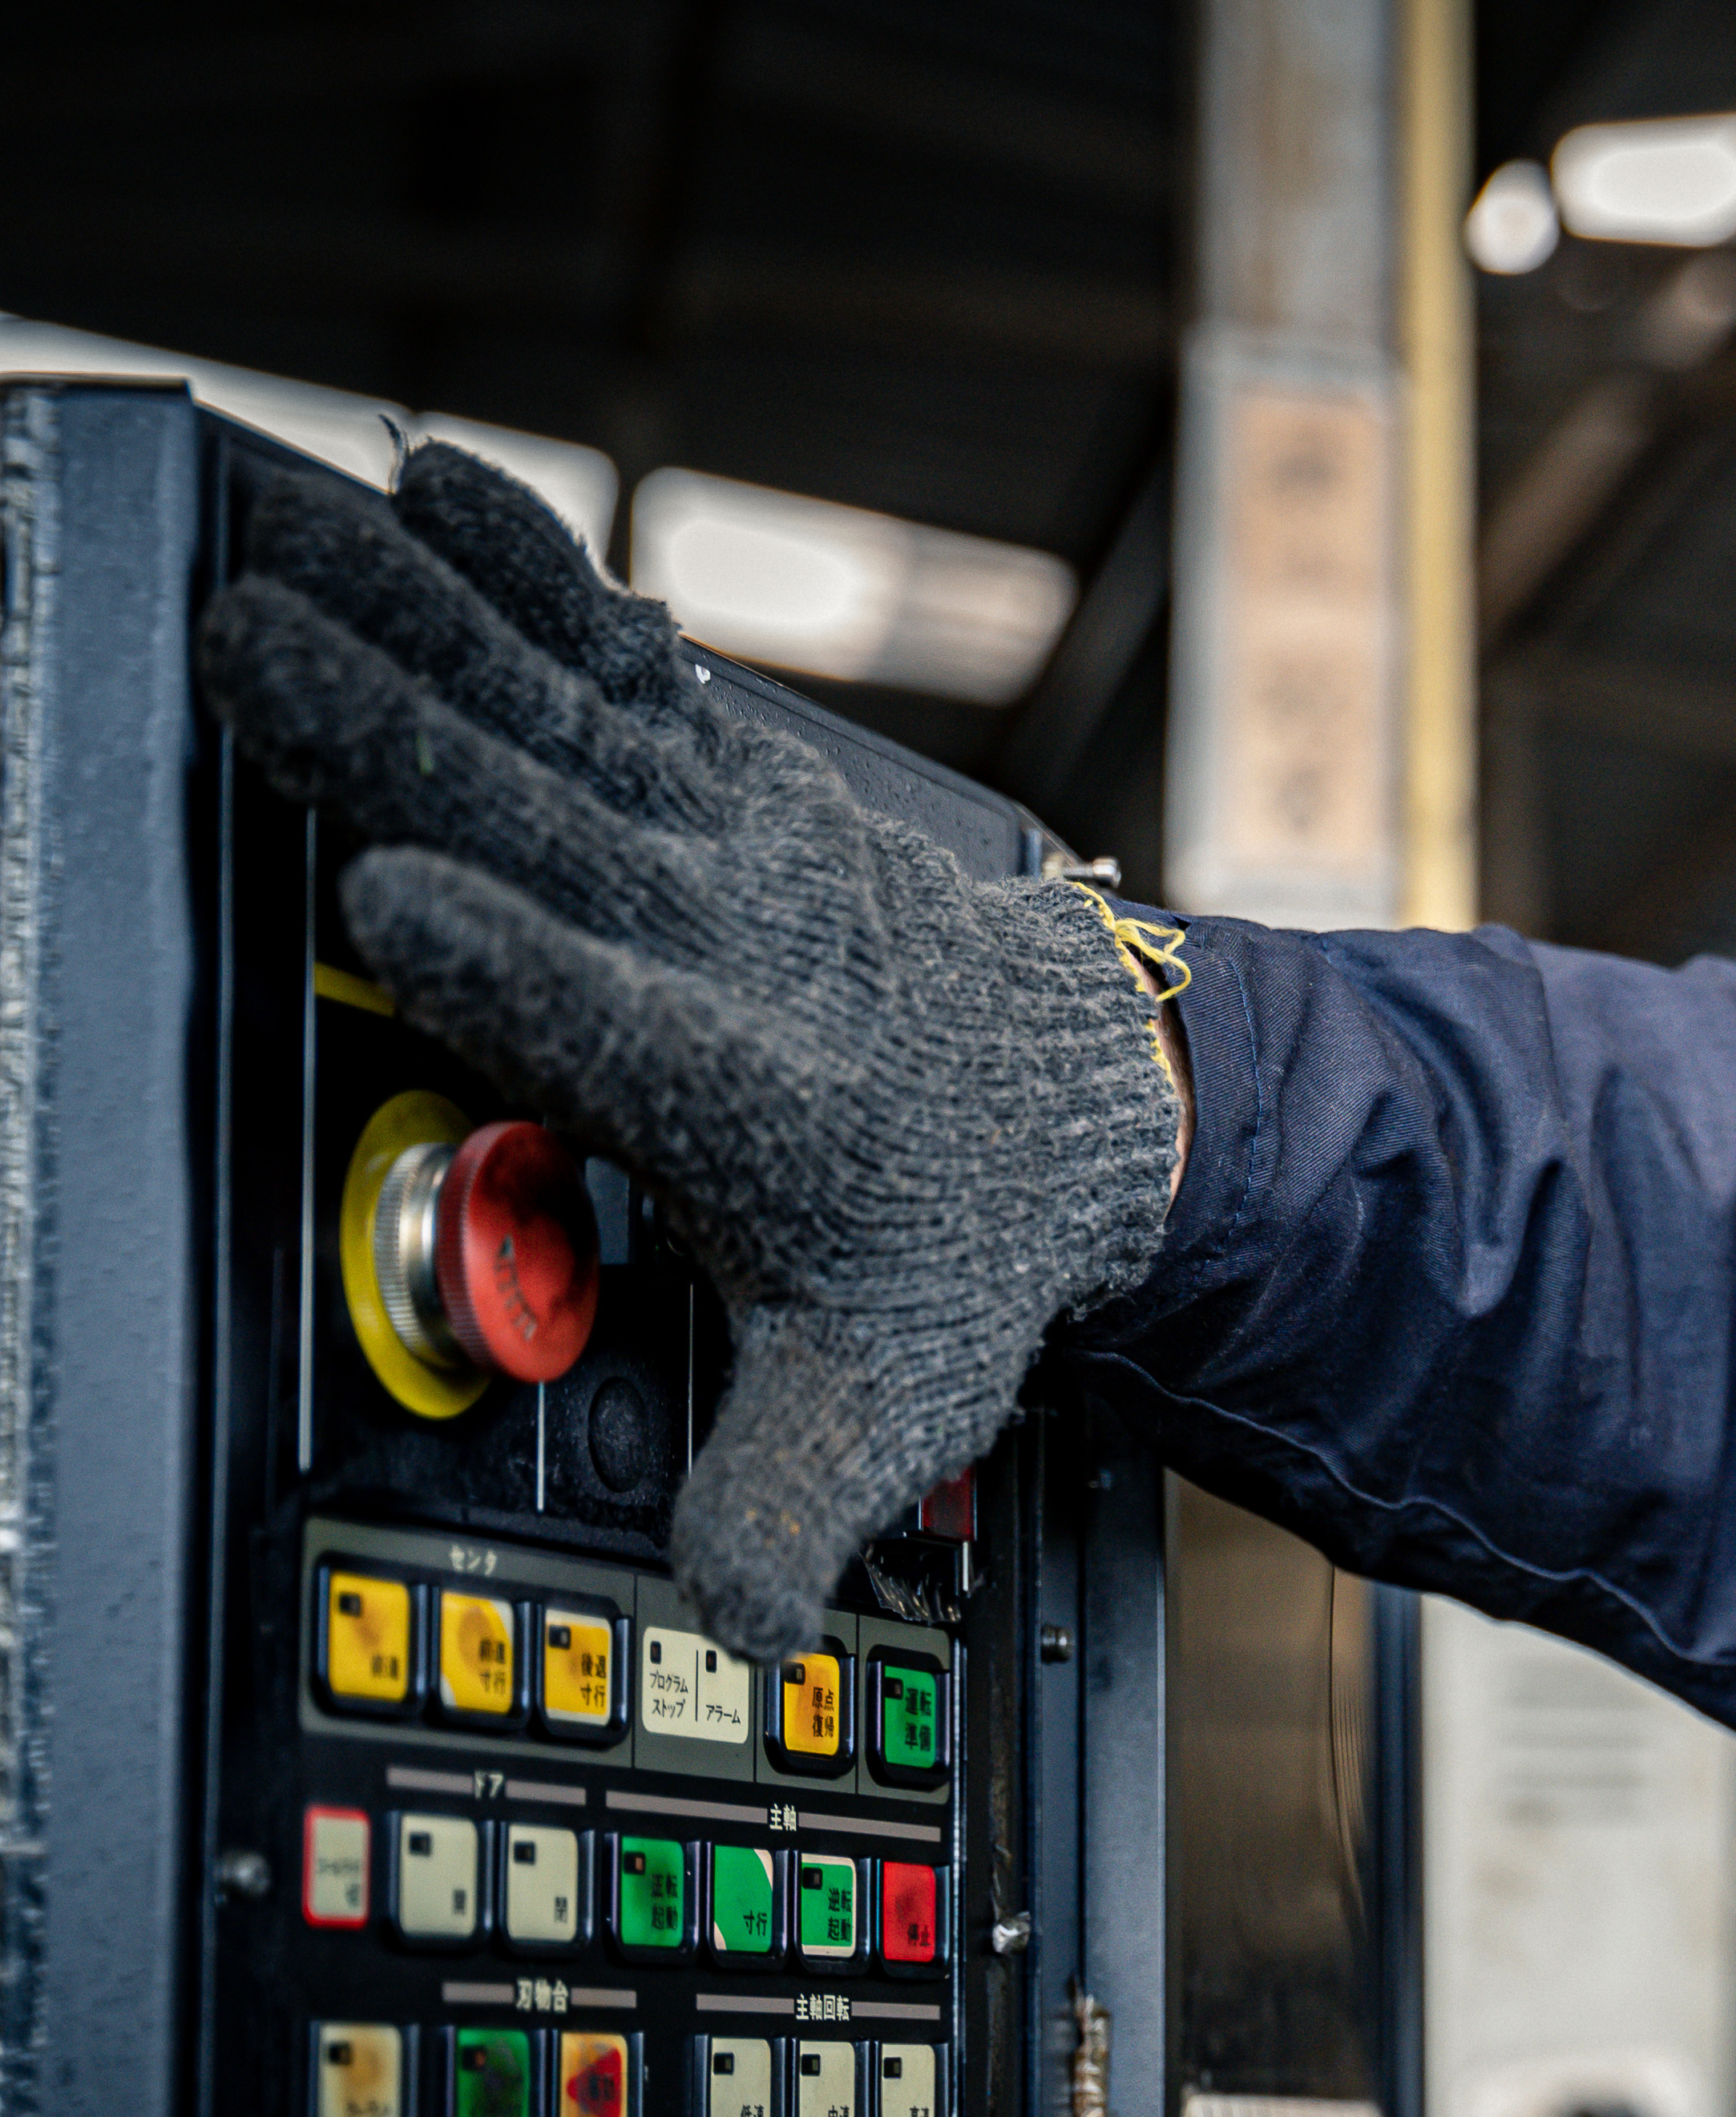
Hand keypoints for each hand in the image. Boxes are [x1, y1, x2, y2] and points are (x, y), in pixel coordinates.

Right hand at [198, 444, 1181, 1657]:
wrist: (1083, 1106)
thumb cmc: (951, 1238)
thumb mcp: (890, 1393)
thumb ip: (797, 1503)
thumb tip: (754, 1632)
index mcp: (763, 1101)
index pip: (628, 1033)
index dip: (521, 973)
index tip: (399, 914)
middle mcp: (739, 946)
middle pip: (552, 835)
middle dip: (408, 743)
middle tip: (266, 652)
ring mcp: (727, 844)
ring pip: (558, 723)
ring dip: (424, 624)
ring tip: (289, 543)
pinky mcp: (722, 775)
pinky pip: (618, 659)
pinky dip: (532, 567)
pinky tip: (428, 479)